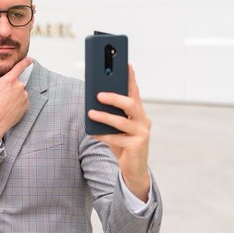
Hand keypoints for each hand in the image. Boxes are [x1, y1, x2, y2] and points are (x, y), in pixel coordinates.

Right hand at [0, 54, 31, 143]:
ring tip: (4, 102)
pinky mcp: (26, 106)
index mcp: (10, 80)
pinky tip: (9, 107)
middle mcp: (19, 87)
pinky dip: (18, 102)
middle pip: (17, 82)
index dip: (26, 61)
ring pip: (20, 92)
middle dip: (10, 86)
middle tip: (1, 95)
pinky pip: (23, 101)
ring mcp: (24, 96)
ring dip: (14, 94)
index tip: (30, 59)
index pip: (20, 67)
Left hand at [87, 64, 150, 201]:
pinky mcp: (138, 146)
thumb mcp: (115, 126)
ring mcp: (142, 133)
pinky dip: (103, 135)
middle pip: (131, 104)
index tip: (126, 63)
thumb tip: (92, 100)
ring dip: (105, 116)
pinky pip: (117, 138)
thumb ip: (109, 114)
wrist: (133, 169)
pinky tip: (92, 132)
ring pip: (123, 121)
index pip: (135, 91)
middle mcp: (143, 120)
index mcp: (138, 112)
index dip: (131, 78)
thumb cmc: (121, 143)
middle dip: (114, 97)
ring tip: (90, 113)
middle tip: (98, 94)